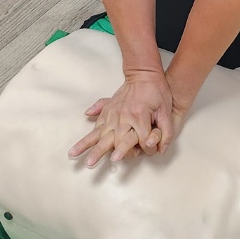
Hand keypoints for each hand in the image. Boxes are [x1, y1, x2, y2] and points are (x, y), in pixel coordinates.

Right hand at [69, 69, 184, 167]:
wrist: (144, 74)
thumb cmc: (157, 92)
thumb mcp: (166, 110)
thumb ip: (166, 131)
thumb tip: (160, 150)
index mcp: (139, 116)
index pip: (141, 141)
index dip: (147, 149)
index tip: (149, 150)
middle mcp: (123, 116)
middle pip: (113, 141)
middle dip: (102, 153)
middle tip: (90, 164)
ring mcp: (113, 114)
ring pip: (98, 134)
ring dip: (87, 146)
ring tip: (73, 155)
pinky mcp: (107, 111)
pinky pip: (96, 126)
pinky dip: (87, 136)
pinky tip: (79, 144)